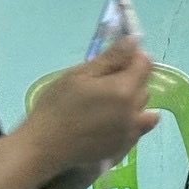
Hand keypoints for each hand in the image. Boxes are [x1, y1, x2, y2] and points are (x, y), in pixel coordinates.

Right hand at [24, 38, 157, 173]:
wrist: (43, 147)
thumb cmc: (57, 107)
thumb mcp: (79, 75)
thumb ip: (111, 58)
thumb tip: (135, 40)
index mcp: (125, 90)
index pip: (145, 65)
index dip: (133, 58)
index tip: (115, 61)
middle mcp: (135, 111)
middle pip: (144, 87)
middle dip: (130, 81)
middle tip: (102, 85)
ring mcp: (132, 132)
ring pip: (144, 109)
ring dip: (132, 103)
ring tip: (106, 106)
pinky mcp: (125, 147)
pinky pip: (138, 129)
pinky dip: (131, 122)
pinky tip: (109, 123)